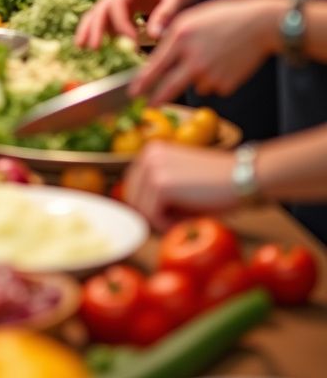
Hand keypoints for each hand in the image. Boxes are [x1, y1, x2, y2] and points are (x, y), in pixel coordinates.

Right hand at [75, 0, 207, 46]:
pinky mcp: (132, 2)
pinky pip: (115, 17)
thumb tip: (154, 36)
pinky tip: (104, 44)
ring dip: (95, 28)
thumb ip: (167, 14)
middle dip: (94, 27)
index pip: (118, 3)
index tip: (131, 42)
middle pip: (103, 6)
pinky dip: (109, 30)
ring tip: (83, 46)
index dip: (121, 24)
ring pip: (104, 11)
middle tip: (90, 47)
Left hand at [124, 142, 242, 230]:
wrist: (242, 177)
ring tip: (187, 216)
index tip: (170, 216)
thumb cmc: (216, 186)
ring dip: (163, 222)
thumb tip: (135, 215)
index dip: (150, 209)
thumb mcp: (180, 183)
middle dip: (154, 217)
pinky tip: (189, 217)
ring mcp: (152, 168)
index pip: (134, 190)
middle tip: (180, 220)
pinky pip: (153, 217)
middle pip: (134, 201)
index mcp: (151, 151)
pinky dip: (169, 225)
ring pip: (142, 211)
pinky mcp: (160, 183)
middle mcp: (147, 155)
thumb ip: (156, 191)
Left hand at [128, 0, 280, 104]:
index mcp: (181, 37)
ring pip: (193, 85)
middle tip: (148, 106)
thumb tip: (157, 62)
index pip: (155, 66)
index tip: (133, 93)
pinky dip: (214, 80)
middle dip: (156, 99)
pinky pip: (211, 87)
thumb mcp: (191, 19)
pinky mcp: (225, 85)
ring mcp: (210, 74)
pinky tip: (224, 62)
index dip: (142, 83)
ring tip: (211, 56)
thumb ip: (171, 38)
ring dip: (195, 78)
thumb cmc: (223, 17)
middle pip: (168, 87)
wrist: (260, 24)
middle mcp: (193, 58)